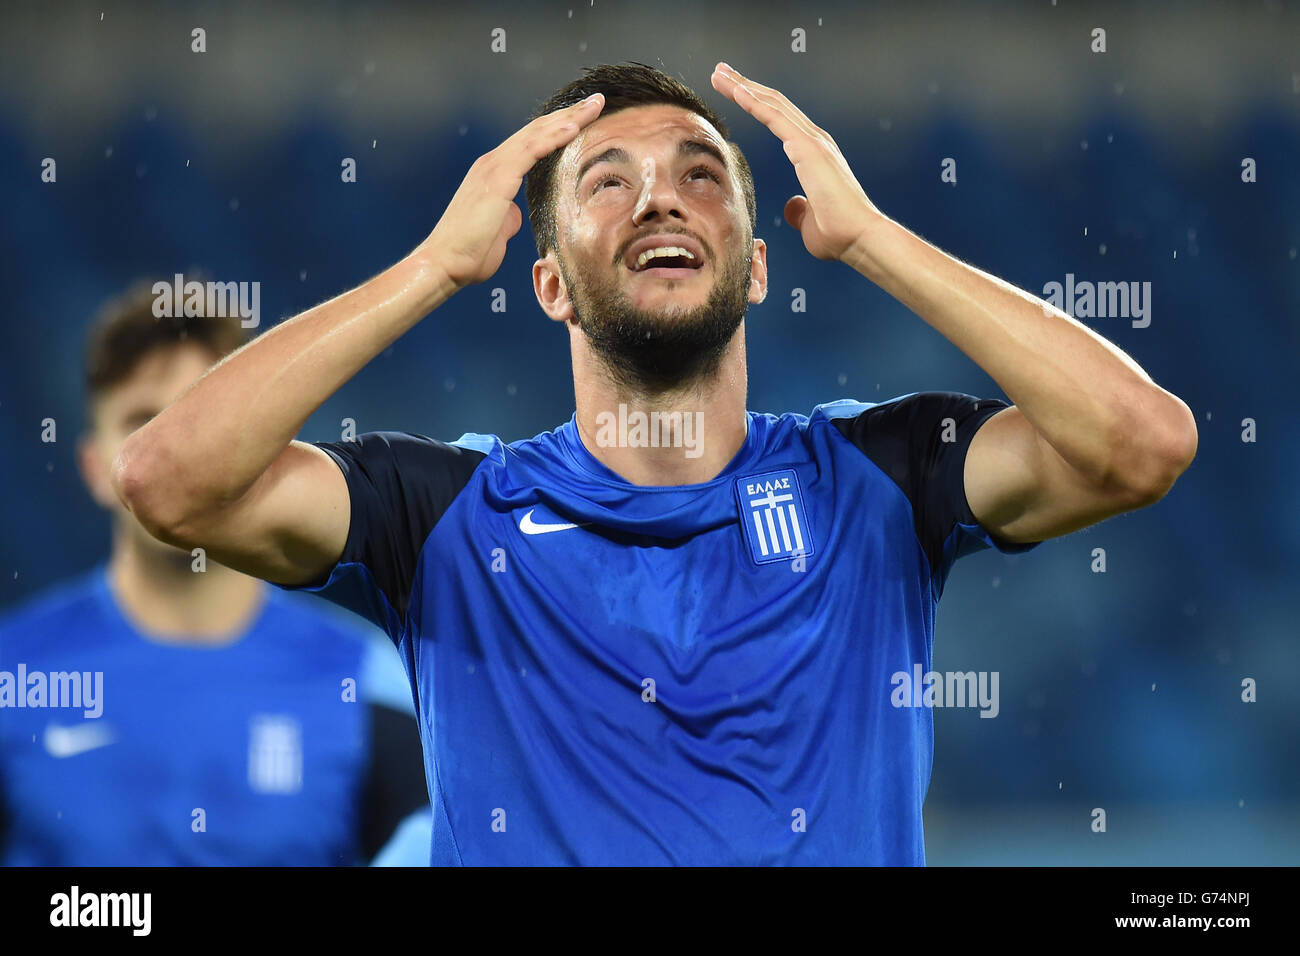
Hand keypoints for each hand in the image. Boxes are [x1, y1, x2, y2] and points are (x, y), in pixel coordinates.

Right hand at [418, 93, 605, 290]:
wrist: (446, 263)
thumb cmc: (470, 252)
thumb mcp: (498, 229)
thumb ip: (508, 215)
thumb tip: (516, 213)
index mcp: (495, 174)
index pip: (533, 142)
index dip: (559, 128)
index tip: (584, 118)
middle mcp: (493, 164)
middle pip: (537, 130)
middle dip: (569, 113)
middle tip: (596, 100)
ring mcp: (493, 168)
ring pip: (536, 134)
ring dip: (567, 117)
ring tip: (593, 105)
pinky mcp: (497, 179)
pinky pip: (530, 150)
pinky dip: (553, 137)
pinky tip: (574, 127)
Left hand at [710, 62, 880, 263]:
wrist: (858, 238)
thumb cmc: (839, 235)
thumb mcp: (810, 221)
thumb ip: (799, 210)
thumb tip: (792, 206)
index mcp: (814, 154)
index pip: (779, 120)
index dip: (756, 103)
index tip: (733, 91)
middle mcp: (815, 141)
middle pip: (774, 104)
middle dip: (745, 86)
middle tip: (721, 72)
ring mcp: (813, 141)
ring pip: (772, 104)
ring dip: (744, 87)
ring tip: (720, 73)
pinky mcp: (808, 148)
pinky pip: (775, 118)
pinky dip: (754, 102)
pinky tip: (737, 90)